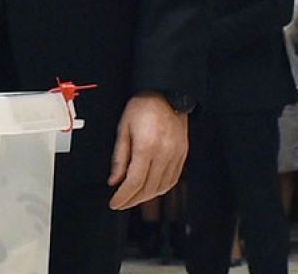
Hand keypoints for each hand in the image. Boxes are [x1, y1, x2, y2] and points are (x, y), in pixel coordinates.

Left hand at [107, 93, 187, 209]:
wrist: (167, 93)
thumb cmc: (144, 106)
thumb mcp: (123, 129)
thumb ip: (119, 157)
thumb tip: (114, 180)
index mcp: (146, 146)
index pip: (134, 182)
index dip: (123, 196)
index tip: (115, 203)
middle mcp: (164, 153)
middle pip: (148, 188)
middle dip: (133, 200)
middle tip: (121, 203)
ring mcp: (176, 155)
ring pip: (162, 187)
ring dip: (147, 197)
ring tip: (134, 198)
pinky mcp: (182, 154)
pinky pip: (173, 179)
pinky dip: (161, 188)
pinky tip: (152, 189)